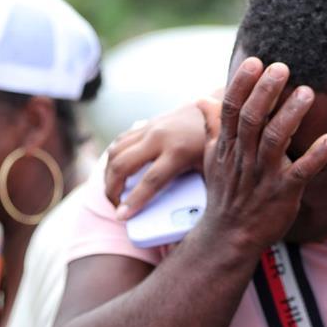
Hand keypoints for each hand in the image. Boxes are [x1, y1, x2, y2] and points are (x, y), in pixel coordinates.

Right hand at [104, 96, 220, 217]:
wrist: (218, 109)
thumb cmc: (217, 145)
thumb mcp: (210, 169)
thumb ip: (193, 188)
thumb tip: (179, 214)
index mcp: (179, 152)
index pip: (150, 181)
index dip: (133, 202)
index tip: (121, 217)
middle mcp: (160, 137)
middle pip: (122, 166)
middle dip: (111, 189)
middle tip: (114, 207)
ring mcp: (151, 128)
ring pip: (115, 151)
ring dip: (108, 174)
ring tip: (112, 192)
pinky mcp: (147, 124)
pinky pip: (120, 141)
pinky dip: (113, 157)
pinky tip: (115, 170)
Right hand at [195, 57, 326, 252]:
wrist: (229, 237)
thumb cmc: (226, 193)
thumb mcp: (214, 159)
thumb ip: (213, 127)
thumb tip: (202, 100)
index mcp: (229, 146)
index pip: (232, 110)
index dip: (242, 85)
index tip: (255, 61)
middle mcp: (245, 158)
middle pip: (253, 120)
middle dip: (266, 93)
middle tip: (282, 67)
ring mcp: (264, 176)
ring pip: (275, 142)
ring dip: (291, 116)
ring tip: (307, 93)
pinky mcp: (283, 194)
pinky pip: (301, 173)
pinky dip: (315, 157)